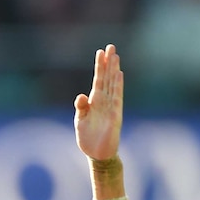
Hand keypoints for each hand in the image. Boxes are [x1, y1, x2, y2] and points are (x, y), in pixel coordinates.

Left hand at [74, 44, 123, 160]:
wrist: (97, 154)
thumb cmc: (88, 137)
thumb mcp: (80, 120)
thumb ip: (81, 107)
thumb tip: (81, 96)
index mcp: (94, 102)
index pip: (98, 80)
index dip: (99, 67)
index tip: (100, 52)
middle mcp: (104, 101)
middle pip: (106, 78)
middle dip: (108, 63)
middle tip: (110, 46)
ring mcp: (111, 107)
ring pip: (112, 84)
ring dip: (113, 70)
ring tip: (115, 56)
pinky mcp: (115, 115)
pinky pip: (117, 98)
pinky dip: (117, 86)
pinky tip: (118, 74)